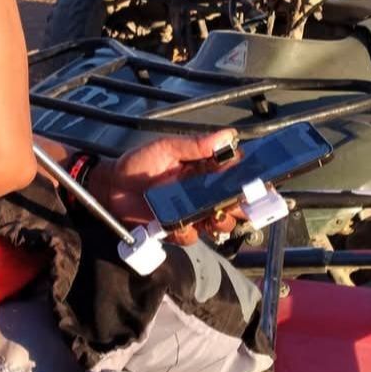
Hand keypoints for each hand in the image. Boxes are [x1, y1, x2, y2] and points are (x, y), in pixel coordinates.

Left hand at [90, 129, 240, 245]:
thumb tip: (228, 135)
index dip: (250, 180)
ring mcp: (191, 213)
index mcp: (204, 171)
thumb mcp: (167, 148)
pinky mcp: (176, 229)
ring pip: (219, 223)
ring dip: (221, 221)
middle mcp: (202, 193)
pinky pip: (191, 236)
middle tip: (238, 202)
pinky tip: (181, 225)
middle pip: (234, 203)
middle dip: (242, 206)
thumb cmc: (138, 163)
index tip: (260, 183)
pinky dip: (189, 233)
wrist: (110, 187)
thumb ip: (196, 145)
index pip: (235, 176)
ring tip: (214, 216)